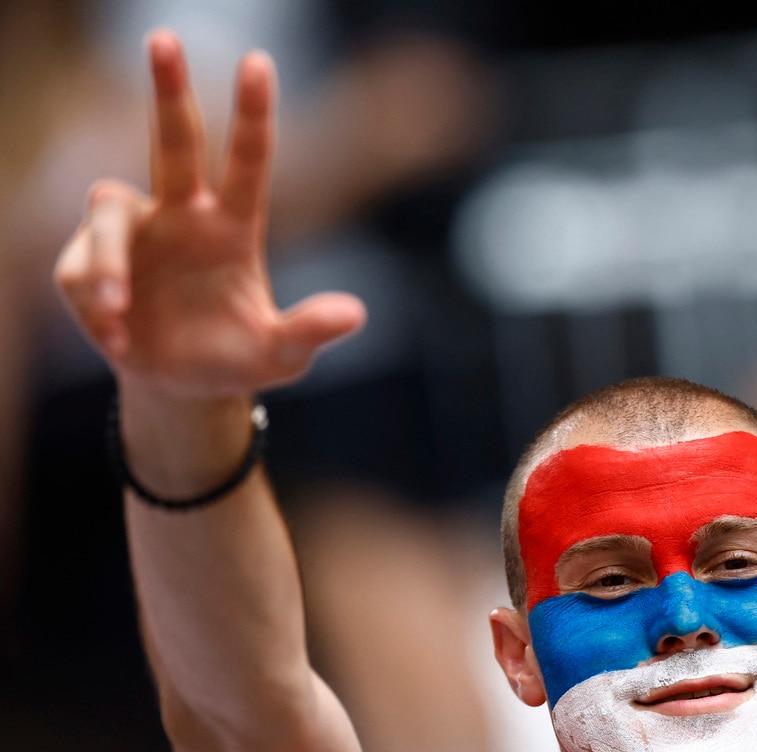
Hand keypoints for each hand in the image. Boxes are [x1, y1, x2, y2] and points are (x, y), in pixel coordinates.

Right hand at [53, 29, 364, 400]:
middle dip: (169, 91)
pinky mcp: (88, 263)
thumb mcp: (279, 354)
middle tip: (164, 38)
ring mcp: (132, 234)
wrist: (182, 387)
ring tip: (117, 310)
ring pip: (106, 208)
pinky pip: (79, 271)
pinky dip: (94, 306)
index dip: (252, 114)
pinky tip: (118, 340)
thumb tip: (356, 314)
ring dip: (106, 259)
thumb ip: (309, 330)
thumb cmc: (235, 357)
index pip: (248, 161)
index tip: (260, 62)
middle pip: (172, 141)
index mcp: (232, 227)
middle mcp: (180, 215)